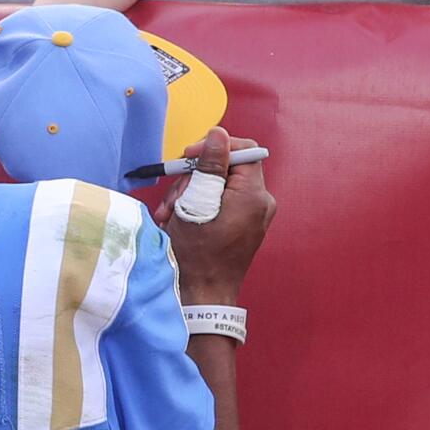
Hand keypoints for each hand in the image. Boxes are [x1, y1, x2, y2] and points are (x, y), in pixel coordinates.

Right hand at [154, 128, 274, 304]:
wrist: (203, 296)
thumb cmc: (197, 254)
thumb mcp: (196, 203)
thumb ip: (210, 166)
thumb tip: (218, 134)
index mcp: (254, 195)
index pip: (242, 149)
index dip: (214, 146)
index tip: (188, 157)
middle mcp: (260, 202)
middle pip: (226, 167)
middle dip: (194, 177)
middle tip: (172, 197)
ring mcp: (253, 215)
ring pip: (219, 184)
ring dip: (190, 193)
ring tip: (170, 215)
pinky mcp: (243, 224)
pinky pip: (221, 201)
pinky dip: (198, 205)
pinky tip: (178, 221)